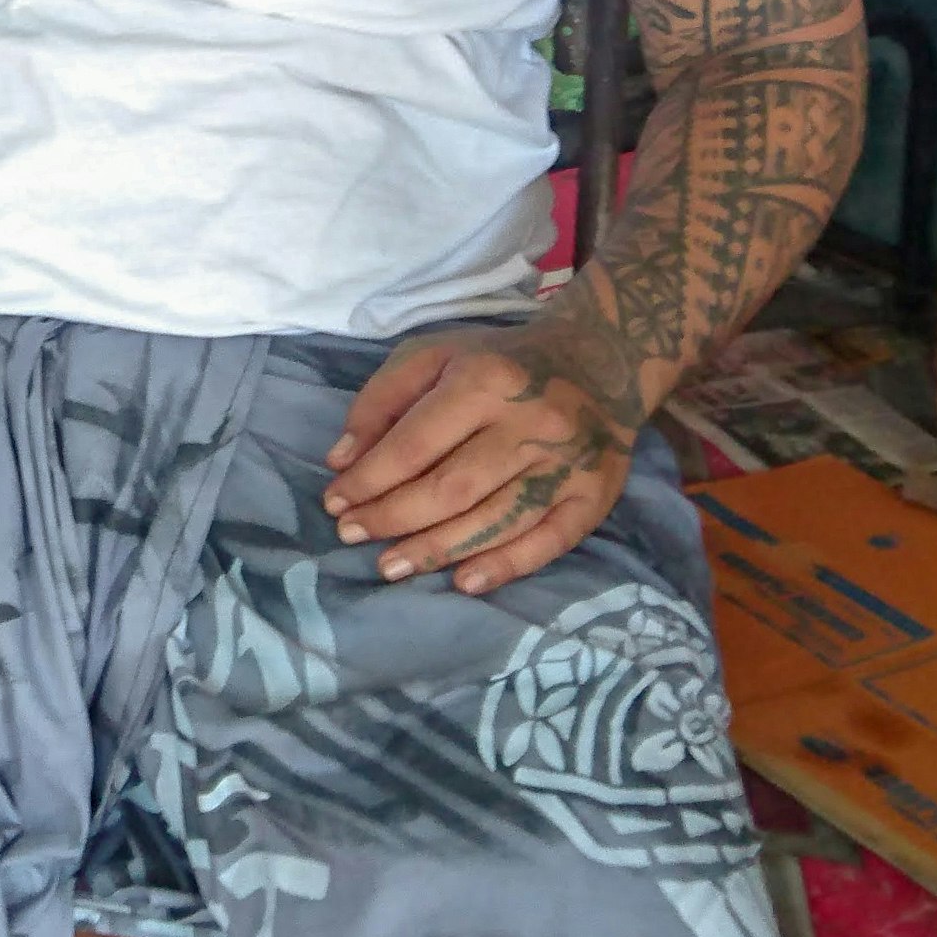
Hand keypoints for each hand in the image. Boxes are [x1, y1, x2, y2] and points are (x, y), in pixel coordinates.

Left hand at [321, 327, 637, 597]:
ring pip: (495, 520)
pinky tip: (465, 582)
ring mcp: (567, 462)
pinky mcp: (595, 494)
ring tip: (391, 567)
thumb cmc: (500, 361)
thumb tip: (341, 461)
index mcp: (485, 379)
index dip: (370, 480)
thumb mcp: (435, 355)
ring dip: (437, 550)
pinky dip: (506, 566)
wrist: (600, 356)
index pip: (416, 444)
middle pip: (452, 488)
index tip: (335, 502)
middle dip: (394, 518)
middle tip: (352, 536)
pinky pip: (550, 541)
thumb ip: (382, 400)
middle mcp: (530, 421)